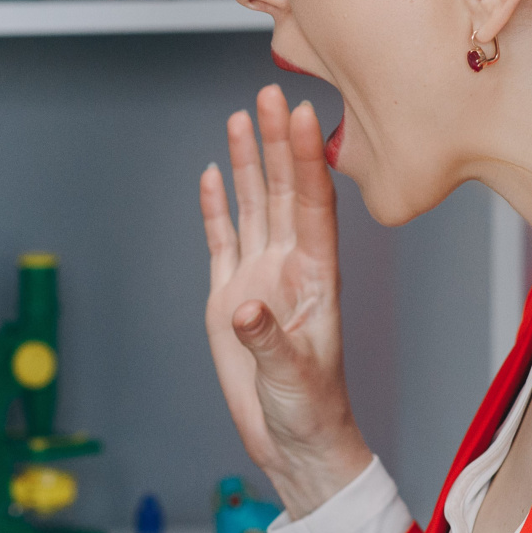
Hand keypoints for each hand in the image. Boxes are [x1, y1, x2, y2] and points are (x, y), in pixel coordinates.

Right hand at [199, 85, 371, 516]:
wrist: (293, 441)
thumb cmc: (309, 410)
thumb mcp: (293, 378)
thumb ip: (268, 340)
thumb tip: (245, 306)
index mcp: (315, 278)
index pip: (312, 205)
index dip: (307, 160)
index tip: (303, 115)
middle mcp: (290, 267)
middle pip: (284, 191)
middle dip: (277, 142)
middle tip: (271, 92)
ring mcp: (260, 278)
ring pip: (254, 207)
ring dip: (250, 163)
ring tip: (242, 115)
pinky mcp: (230, 298)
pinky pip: (223, 242)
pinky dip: (218, 208)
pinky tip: (215, 173)